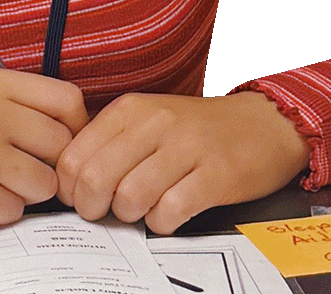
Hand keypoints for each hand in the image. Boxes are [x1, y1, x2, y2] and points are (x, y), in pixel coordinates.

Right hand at [0, 66, 87, 229]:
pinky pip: (14, 211)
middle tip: (25, 170)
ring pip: (44, 183)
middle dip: (49, 163)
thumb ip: (10, 101)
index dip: (75, 125)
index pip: (66, 99)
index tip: (65, 141)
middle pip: (62, 144)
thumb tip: (63, 124)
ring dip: (25, 191)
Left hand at [55, 91, 310, 234]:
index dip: (70, 189)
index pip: (74, 155)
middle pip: (96, 178)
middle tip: (106, 212)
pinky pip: (170, 211)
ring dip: (131, 216)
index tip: (81, 199)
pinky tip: (169, 213)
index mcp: (130, 108)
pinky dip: (163, 222)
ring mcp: (186, 146)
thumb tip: (68, 178)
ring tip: (142, 209)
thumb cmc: (197, 129)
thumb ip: (110, 142)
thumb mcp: (147, 119)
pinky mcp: (215, 174)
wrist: (263, 124)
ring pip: (130, 197)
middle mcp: (155, 122)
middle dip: (93, 207)